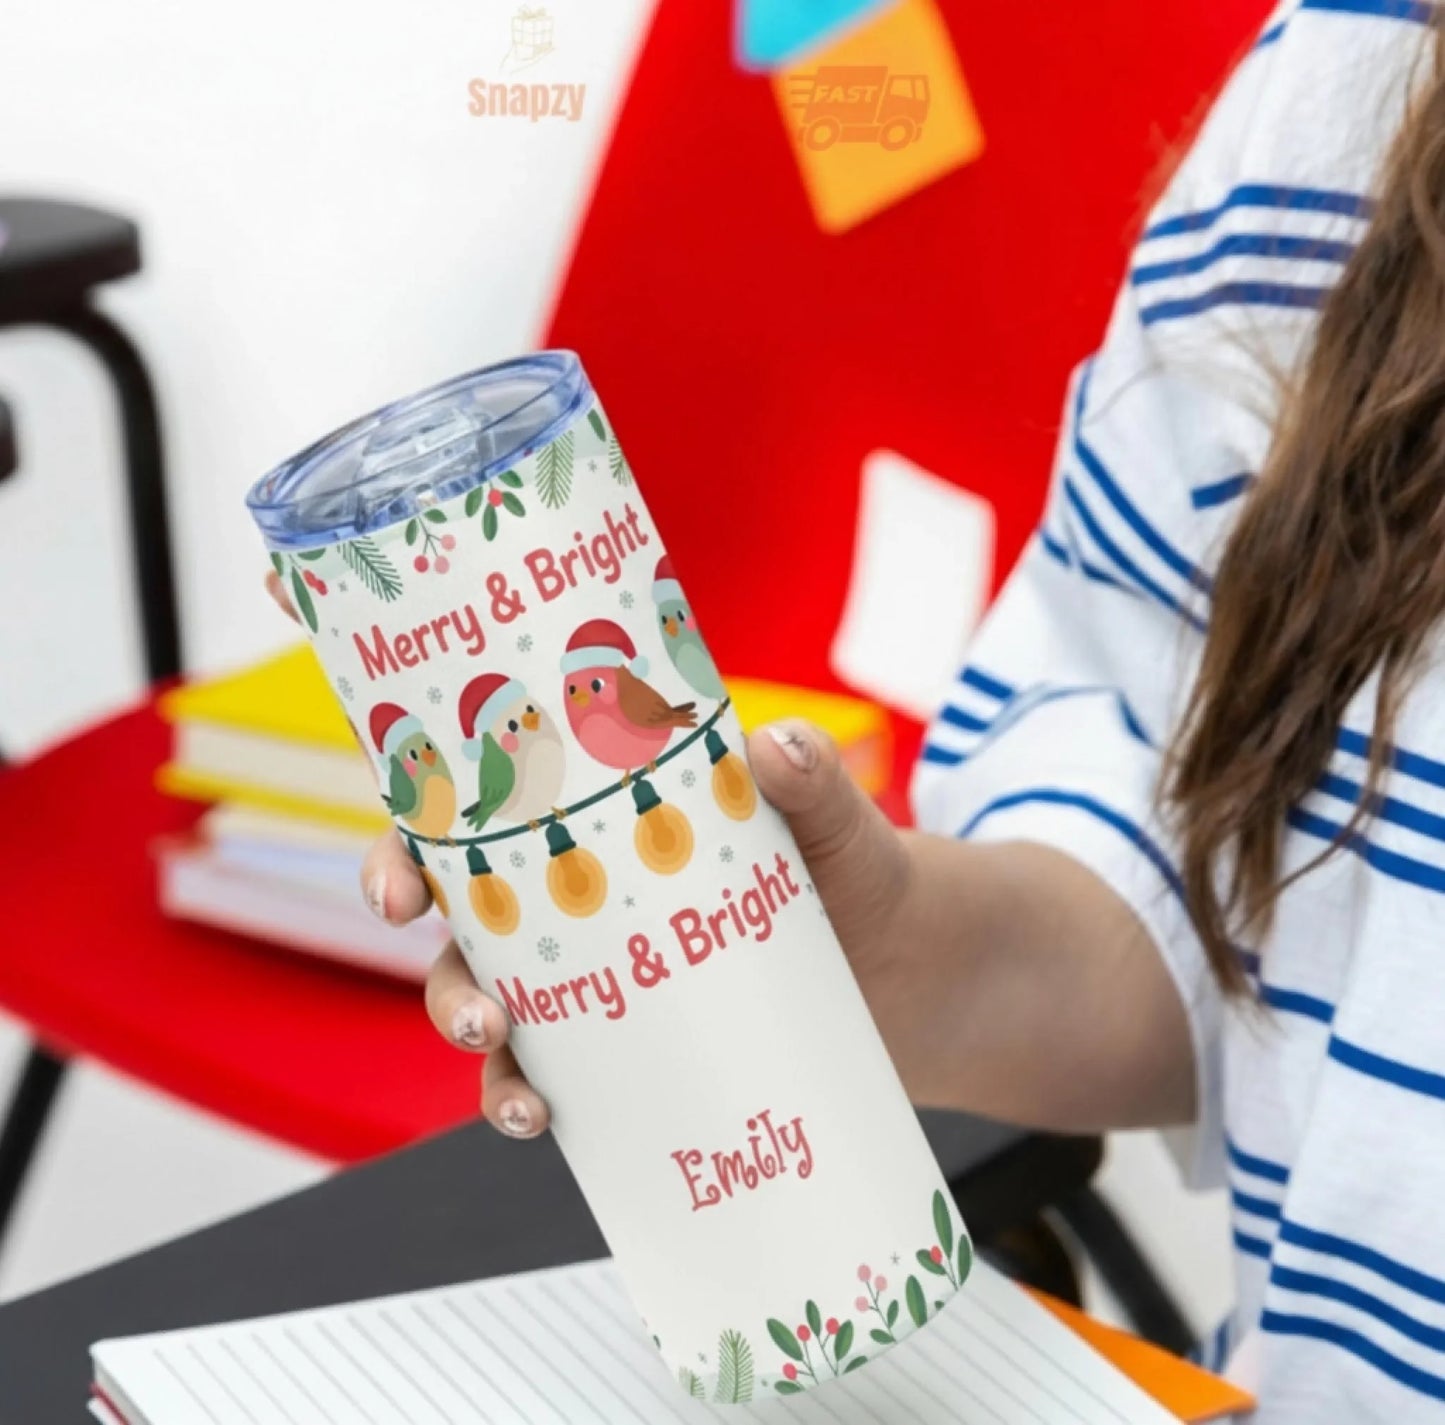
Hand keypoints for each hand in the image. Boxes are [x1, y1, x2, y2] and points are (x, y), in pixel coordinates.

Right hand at [267, 568, 915, 1134]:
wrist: (924, 969)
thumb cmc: (861, 871)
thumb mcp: (835, 819)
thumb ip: (809, 781)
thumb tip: (779, 746)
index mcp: (603, 829)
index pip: (480, 828)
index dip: (411, 853)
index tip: (399, 888)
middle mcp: (590, 909)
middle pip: (470, 941)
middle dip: (444, 981)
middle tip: (481, 1012)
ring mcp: (616, 985)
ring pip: (510, 1024)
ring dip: (488, 1065)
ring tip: (525, 1101)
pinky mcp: (651, 1054)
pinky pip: (571, 1084)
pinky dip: (543, 1106)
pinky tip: (554, 1126)